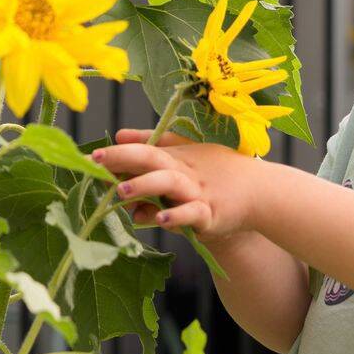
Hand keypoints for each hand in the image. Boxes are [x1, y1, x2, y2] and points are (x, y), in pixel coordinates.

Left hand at [91, 128, 262, 240]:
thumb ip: (153, 144)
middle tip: (96, 162)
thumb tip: (119, 134)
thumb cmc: (219, 173)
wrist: (262, 192)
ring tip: (120, 191)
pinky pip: (192, 214)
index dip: (117, 152)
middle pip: (151, 158)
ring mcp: (197, 192)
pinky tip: (161, 219)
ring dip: (144, 185)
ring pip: (169, 184)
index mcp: (176, 157)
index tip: (91, 156)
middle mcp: (184, 171)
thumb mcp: (187, 154)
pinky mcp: (211, 214)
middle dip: (123, 158)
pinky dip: (177, 216)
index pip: (143, 149)